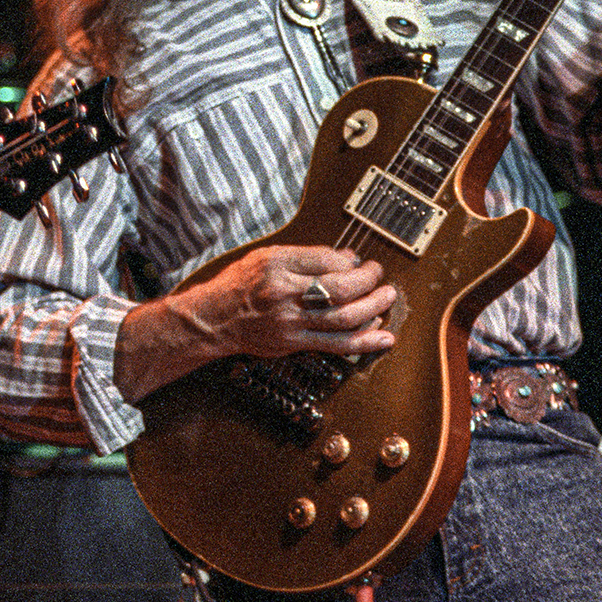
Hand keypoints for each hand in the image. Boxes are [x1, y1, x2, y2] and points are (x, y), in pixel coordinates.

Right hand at [189, 244, 395, 360]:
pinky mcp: (294, 343)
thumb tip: (346, 258)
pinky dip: (364, 340)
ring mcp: (290, 321)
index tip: (358, 261)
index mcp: (277, 265)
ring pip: (344, 317)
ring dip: (373, 307)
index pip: (326, 259)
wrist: (215, 318)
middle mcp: (284, 292)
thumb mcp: (266, 257)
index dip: (350, 260)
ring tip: (386, 298)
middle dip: (368, 281)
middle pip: (340, 288)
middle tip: (379, 276)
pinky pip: (337, 344)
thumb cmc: (239, 284)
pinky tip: (383, 336)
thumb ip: (306, 256)